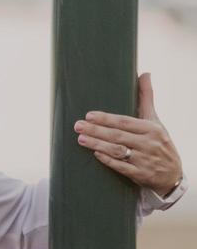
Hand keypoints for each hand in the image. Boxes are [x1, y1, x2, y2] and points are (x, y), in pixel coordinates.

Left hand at [75, 72, 183, 193]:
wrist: (172, 174)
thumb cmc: (159, 142)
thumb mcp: (155, 120)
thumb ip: (146, 98)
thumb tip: (145, 73)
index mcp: (152, 129)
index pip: (125, 122)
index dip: (106, 119)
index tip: (89, 115)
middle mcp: (149, 144)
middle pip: (118, 136)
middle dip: (96, 130)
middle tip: (77, 125)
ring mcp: (145, 160)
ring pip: (118, 151)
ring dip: (98, 144)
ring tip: (80, 139)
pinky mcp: (141, 175)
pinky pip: (122, 167)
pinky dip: (108, 160)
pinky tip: (96, 154)